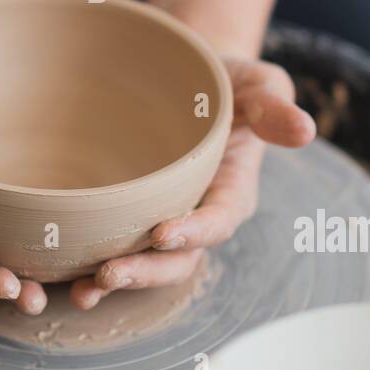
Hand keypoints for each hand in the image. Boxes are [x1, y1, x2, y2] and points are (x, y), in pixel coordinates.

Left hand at [69, 55, 315, 310]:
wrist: (182, 77)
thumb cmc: (223, 80)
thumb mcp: (256, 83)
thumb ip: (273, 104)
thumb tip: (305, 129)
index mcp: (231, 190)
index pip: (217, 221)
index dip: (193, 232)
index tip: (160, 233)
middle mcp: (198, 217)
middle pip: (178, 259)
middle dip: (145, 271)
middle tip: (107, 274)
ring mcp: (163, 222)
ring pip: (146, 266)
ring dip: (117, 283)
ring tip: (83, 292)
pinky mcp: (130, 220)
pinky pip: (116, 252)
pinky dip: (90, 271)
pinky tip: (63, 281)